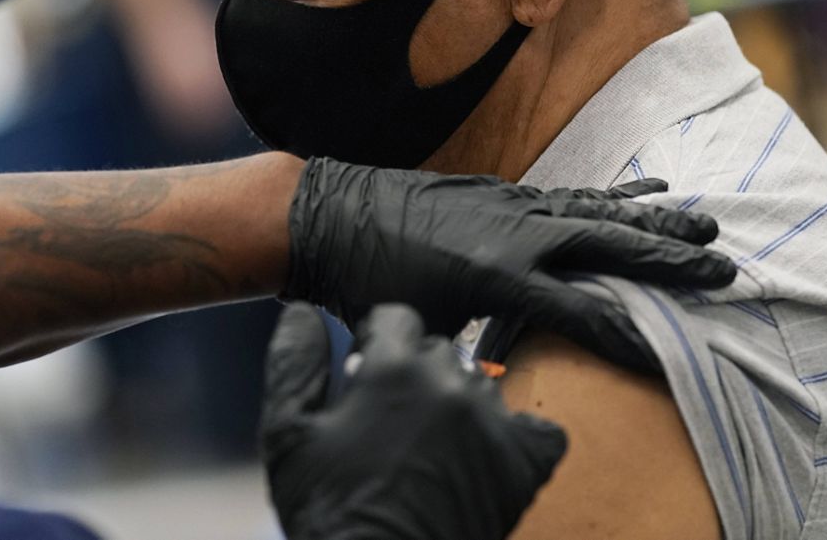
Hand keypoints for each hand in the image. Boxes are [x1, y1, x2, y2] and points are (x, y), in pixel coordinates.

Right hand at [261, 303, 565, 539]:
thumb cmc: (330, 513)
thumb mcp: (287, 436)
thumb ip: (294, 364)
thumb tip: (303, 313)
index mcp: (393, 371)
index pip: (397, 318)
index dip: (377, 342)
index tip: (367, 373)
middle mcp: (450, 385)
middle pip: (438, 350)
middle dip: (414, 374)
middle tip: (392, 420)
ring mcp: (494, 424)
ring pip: (481, 385)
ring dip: (457, 402)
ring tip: (430, 443)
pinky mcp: (524, 464)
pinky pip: (539, 428)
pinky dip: (516, 437)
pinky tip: (485, 454)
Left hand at [284, 158, 735, 336]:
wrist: (332, 215)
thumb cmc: (368, 283)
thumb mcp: (420, 329)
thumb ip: (466, 350)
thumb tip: (491, 379)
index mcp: (497, 277)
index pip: (581, 315)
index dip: (628, 340)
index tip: (672, 359)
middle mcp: (517, 236)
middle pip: (610, 249)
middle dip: (668, 263)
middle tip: (724, 271)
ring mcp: (513, 207)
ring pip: (598, 214)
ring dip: (654, 221)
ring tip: (705, 224)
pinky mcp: (505, 193)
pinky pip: (572, 195)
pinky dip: (613, 196)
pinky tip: (647, 192)